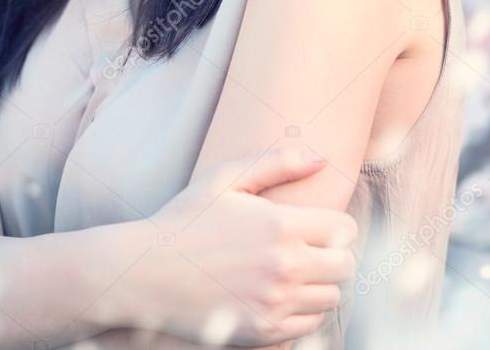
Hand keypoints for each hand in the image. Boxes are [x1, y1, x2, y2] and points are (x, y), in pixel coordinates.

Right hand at [110, 144, 357, 346]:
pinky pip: (308, 326)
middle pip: (344, 266)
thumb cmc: (186, 220)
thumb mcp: (226, 179)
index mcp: (282, 226)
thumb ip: (278, 162)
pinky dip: (302, 313)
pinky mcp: (262, 332)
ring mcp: (274, 304)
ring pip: (330, 298)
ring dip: (319, 285)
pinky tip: (280, 296)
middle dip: (333, 255)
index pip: (345, 230)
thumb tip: (322, 158)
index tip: (318, 226)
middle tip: (310, 250)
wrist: (144, 275)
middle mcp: (284, 267)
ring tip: (294, 273)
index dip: (336, 226)